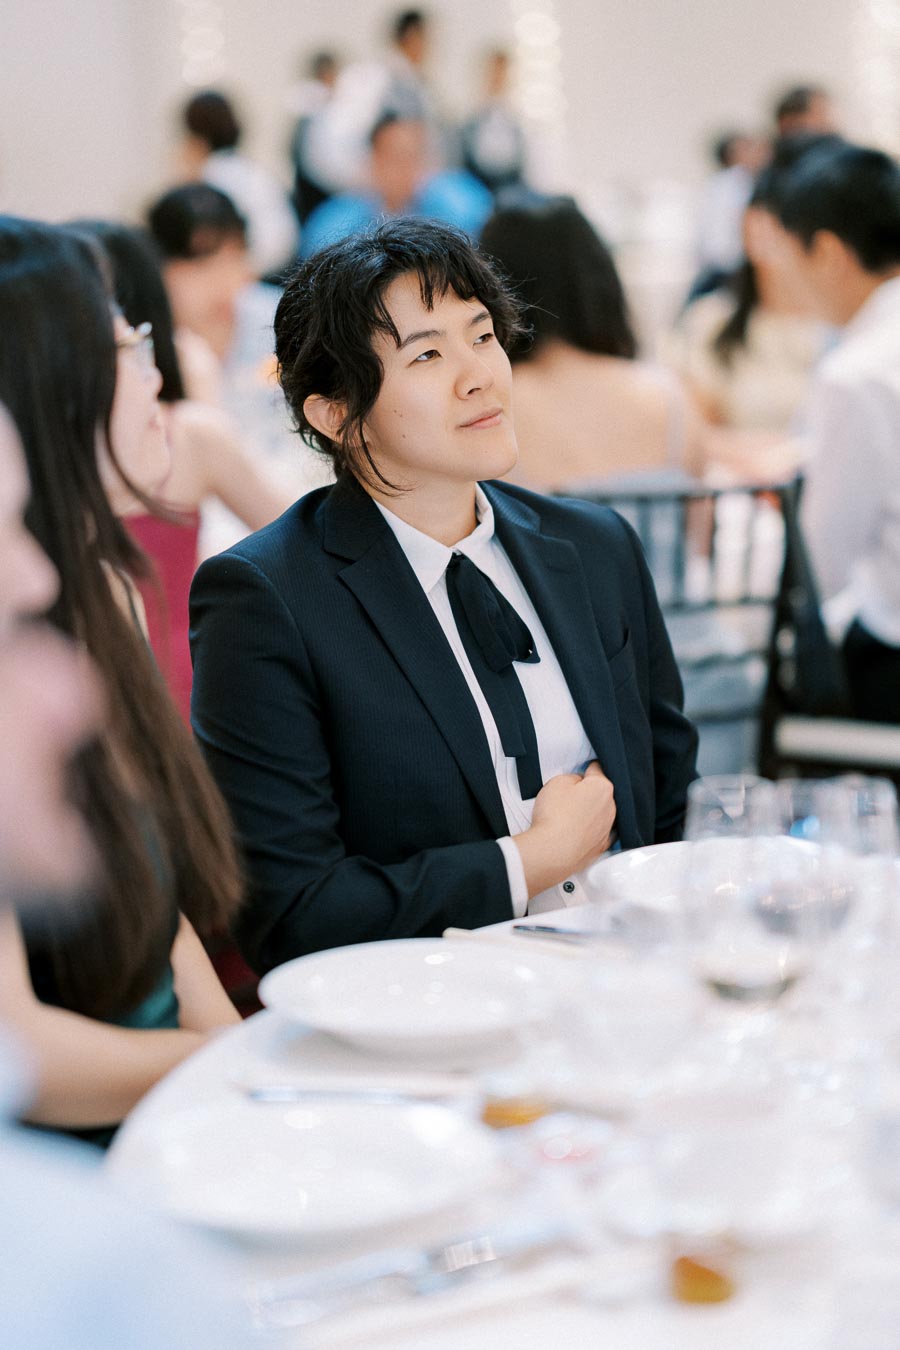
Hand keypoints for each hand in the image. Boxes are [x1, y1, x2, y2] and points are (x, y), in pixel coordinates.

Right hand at [514, 761, 615, 897]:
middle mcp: (610, 808)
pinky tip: (573, 832)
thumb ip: (571, 778)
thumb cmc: (554, 818)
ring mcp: (608, 829)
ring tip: (566, 818)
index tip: (581, 771)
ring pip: (599, 814)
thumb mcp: (556, 782)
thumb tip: (576, 785)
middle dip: (586, 793)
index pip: (597, 770)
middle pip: (599, 793)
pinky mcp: (601, 846)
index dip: (585, 769)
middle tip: (566, 797)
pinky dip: (587, 831)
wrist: (552, 852)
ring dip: (587, 813)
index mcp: (602, 787)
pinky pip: (596, 832)